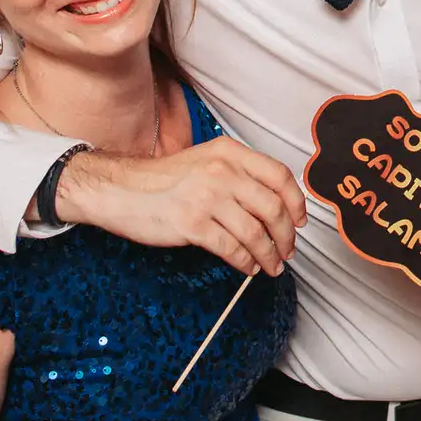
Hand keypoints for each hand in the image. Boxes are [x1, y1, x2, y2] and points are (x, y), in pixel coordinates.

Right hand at [56, 137, 306, 275]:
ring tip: (271, 265)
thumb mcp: (205, 161)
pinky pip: (231, 248)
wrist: (119, 190)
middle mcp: (222, 171)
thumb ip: (239, 174)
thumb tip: (274, 203)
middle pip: (273, 207)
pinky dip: (245, 262)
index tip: (300, 221)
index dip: (296, 202)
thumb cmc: (162, 180)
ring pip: (255, 232)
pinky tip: (247, 267)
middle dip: (286, 235)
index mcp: (229, 152)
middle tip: (287, 250)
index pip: (279, 176)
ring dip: (269, 254)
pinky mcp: (191, 223)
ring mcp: (206, 197)